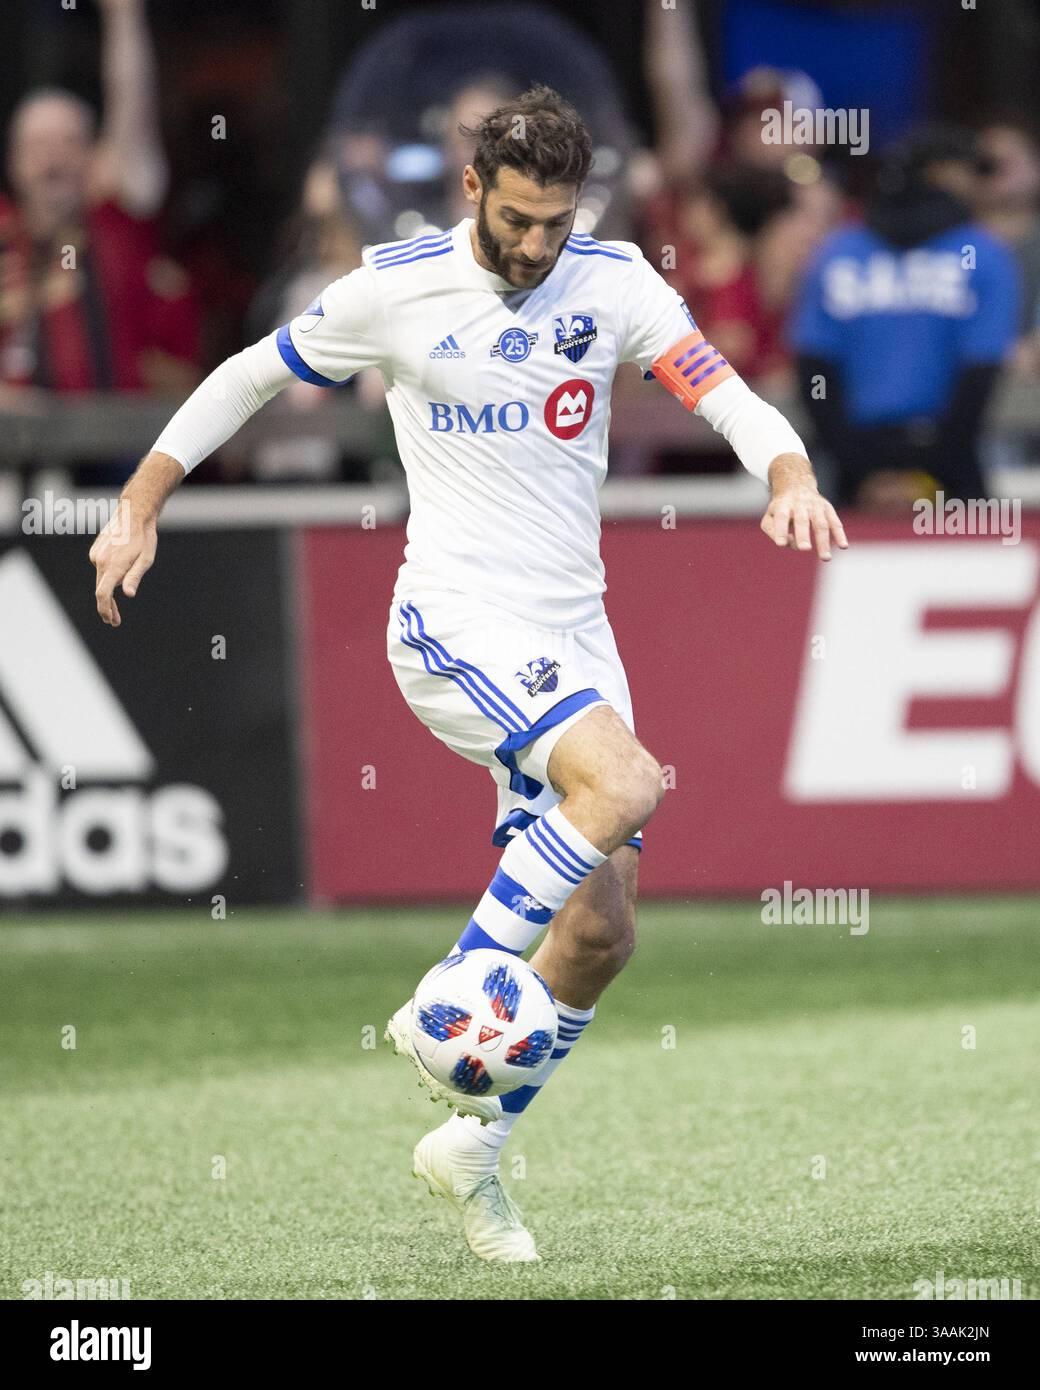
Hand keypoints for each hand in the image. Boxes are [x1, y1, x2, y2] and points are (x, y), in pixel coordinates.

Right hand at [89, 496, 156, 626]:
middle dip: (107, 607)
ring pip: (101, 579)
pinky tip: (119, 571)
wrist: (132, 514)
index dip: (105, 609)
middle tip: (115, 621)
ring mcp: (96, 555)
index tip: (110, 620)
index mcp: (114, 565)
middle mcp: (100, 561)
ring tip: (118, 602)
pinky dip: (108, 576)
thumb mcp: (145, 559)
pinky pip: (101, 569)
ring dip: (108, 591)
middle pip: (101, 590)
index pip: (103, 593)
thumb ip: (134, 577)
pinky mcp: (95, 552)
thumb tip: (128, 594)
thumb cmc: (143, 537)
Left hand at [761, 454, 847, 560]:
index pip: (781, 518)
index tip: (781, 544)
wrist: (796, 485)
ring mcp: (815, 505)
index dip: (781, 531)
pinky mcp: (827, 508)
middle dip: (803, 535)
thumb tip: (790, 543)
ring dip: (823, 541)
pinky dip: (839, 534)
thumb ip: (773, 532)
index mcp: (783, 506)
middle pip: (802, 520)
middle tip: (804, 549)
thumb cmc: (781, 509)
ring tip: (825, 558)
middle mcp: (800, 504)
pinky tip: (843, 546)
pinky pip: (835, 522)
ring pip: (820, 524)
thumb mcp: (769, 517)